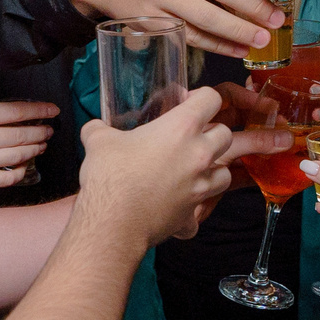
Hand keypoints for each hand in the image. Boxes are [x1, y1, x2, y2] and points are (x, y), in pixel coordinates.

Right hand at [0, 100, 57, 189]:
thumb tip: (15, 116)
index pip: (18, 111)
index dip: (40, 110)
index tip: (52, 110)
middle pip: (23, 134)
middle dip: (41, 132)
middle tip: (48, 130)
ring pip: (20, 155)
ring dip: (35, 150)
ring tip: (41, 145)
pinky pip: (8, 177)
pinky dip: (20, 172)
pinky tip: (24, 167)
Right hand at [77, 88, 235, 244]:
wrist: (112, 222)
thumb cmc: (111, 176)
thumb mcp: (98, 141)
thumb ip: (99, 129)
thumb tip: (93, 128)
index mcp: (180, 129)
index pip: (211, 99)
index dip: (201, 97)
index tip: (188, 103)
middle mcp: (198, 155)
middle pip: (225, 135)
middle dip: (213, 133)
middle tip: (192, 137)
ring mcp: (199, 186)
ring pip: (225, 172)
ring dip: (213, 169)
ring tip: (194, 171)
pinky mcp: (191, 213)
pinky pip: (201, 210)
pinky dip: (193, 208)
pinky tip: (178, 207)